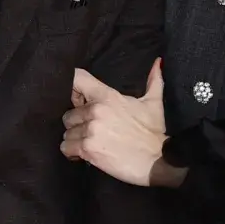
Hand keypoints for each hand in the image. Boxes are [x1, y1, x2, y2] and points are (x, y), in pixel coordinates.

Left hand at [62, 60, 165, 186]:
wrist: (157, 161)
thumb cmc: (153, 133)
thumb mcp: (154, 104)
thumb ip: (153, 80)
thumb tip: (158, 62)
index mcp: (107, 96)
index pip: (76, 79)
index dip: (72, 89)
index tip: (77, 100)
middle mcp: (95, 110)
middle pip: (68, 114)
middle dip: (77, 123)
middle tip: (91, 131)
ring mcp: (90, 129)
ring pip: (67, 132)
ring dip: (75, 139)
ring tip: (91, 143)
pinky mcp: (88, 148)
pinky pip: (66, 147)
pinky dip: (72, 152)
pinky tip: (85, 154)